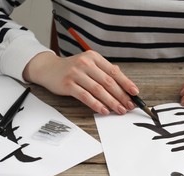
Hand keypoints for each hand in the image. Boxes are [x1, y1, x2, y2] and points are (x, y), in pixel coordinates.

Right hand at [23, 51, 138, 114]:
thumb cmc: (72, 69)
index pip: (114, 72)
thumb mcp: (89, 65)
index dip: (126, 83)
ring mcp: (76, 73)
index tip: (135, 93)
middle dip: (121, 95)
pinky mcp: (68, 84)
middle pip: (108, 82)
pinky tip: (104, 110)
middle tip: (129, 105)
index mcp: (94, 58)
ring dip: (111, 102)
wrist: (48, 68)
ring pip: (98, 90)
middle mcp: (86, 63)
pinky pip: (85, 96)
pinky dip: (96, 104)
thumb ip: (105, 72)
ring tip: (120, 110)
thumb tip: (124, 83)